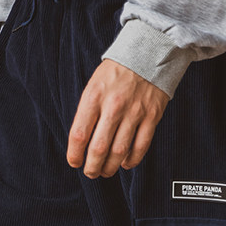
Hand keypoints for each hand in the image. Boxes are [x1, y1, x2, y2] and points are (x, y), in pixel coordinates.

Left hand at [67, 60, 168, 178]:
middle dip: (91, 167)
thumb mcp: (94, 85)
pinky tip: (125, 163)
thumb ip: (88, 112)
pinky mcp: (152, 116)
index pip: (79, 134)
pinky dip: (132, 160)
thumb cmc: (117, 72)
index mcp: (94, 96)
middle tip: (90, 172)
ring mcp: (134, 112)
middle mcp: (113, 106)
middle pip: (99, 148)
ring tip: (105, 171)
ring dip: (110, 167)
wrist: (149, 53)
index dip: (74, 154)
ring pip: (119, 152)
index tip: (74, 162)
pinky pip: (140, 146)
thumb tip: (82, 142)